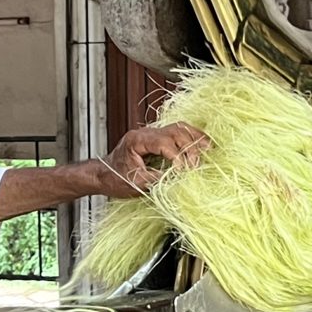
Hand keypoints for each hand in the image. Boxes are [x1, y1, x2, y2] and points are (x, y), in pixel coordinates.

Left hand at [95, 122, 209, 198]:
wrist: (102, 175)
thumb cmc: (114, 180)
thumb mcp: (135, 184)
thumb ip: (157, 179)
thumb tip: (179, 180)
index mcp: (137, 141)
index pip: (164, 143)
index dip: (177, 157)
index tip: (185, 171)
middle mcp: (145, 133)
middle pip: (174, 132)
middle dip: (189, 148)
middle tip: (197, 165)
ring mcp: (152, 134)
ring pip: (178, 128)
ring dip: (195, 139)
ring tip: (209, 149)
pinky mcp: (157, 139)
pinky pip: (178, 132)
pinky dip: (191, 138)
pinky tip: (202, 145)